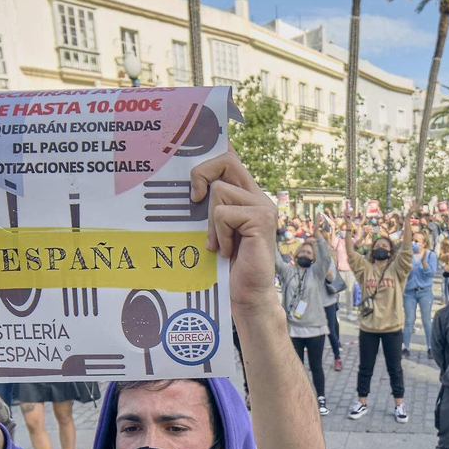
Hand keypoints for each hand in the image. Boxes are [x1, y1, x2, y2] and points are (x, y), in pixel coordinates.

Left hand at [190, 149, 280, 312]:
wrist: (247, 294)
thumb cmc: (227, 265)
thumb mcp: (213, 228)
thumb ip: (208, 207)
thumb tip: (186, 187)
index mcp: (246, 195)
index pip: (230, 159)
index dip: (213, 155)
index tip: (193, 171)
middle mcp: (258, 196)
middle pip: (227, 160)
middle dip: (202, 174)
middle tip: (195, 200)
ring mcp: (263, 206)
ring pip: (219, 190)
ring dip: (211, 220)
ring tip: (218, 243)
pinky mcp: (261, 219)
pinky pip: (223, 213)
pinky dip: (219, 234)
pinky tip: (227, 251)